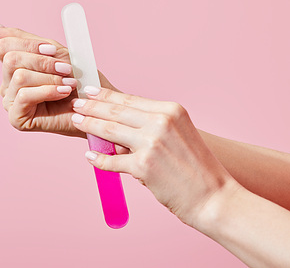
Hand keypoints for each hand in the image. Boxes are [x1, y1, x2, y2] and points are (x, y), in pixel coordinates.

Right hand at [0, 19, 118, 137]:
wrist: (95, 105)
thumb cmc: (77, 79)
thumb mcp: (52, 52)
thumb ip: (22, 38)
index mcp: (12, 67)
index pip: (4, 46)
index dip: (31, 45)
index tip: (53, 50)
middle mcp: (6, 84)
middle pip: (10, 59)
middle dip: (42, 61)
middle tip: (66, 69)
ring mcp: (10, 102)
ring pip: (19, 77)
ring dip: (50, 77)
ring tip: (69, 83)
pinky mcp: (16, 118)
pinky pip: (24, 95)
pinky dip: (48, 91)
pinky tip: (63, 93)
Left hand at [70, 87, 238, 226]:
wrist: (214, 197)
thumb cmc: (197, 168)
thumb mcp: (179, 134)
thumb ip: (151, 126)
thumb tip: (118, 125)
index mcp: (171, 110)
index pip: (129, 99)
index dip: (106, 95)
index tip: (90, 91)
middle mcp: (161, 122)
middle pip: (116, 110)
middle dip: (91, 106)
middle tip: (75, 103)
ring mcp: (151, 143)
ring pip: (109, 130)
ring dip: (89, 125)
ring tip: (76, 121)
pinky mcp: (143, 166)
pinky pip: (112, 161)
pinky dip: (98, 160)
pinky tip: (89, 157)